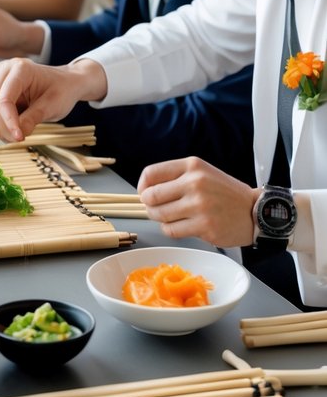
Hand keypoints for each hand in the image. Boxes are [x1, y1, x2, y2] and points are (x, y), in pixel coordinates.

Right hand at [0, 57, 106, 141]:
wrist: (63, 83)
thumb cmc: (61, 89)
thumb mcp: (54, 105)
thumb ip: (35, 117)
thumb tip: (19, 133)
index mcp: (20, 68)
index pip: (4, 99)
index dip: (8, 122)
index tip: (20, 138)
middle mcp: (3, 70)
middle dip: (2, 127)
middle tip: (18, 140)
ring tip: (16, 136)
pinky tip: (11, 130)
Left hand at [138, 157, 257, 247]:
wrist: (254, 211)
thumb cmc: (224, 192)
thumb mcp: (202, 172)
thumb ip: (175, 177)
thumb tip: (145, 191)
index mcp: (192, 166)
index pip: (151, 173)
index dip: (142, 186)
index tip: (145, 194)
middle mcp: (195, 183)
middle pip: (151, 196)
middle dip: (148, 205)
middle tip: (154, 208)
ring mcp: (200, 205)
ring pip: (160, 215)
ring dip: (158, 218)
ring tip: (168, 217)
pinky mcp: (204, 226)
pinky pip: (172, 230)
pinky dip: (170, 230)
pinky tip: (180, 226)